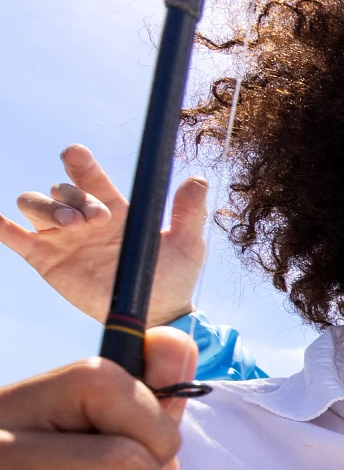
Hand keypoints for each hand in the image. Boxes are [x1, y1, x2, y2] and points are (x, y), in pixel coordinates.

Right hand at [1, 145, 209, 327]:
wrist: (154, 313)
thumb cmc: (172, 275)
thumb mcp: (187, 246)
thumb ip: (189, 214)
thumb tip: (199, 181)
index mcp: (112, 206)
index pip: (89, 175)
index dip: (80, 163)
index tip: (77, 155)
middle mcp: (81, 215)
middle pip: (60, 190)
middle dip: (72, 197)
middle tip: (94, 219)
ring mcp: (60, 235)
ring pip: (33, 204)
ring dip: (46, 208)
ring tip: (71, 227)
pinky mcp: (44, 257)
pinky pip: (11, 235)